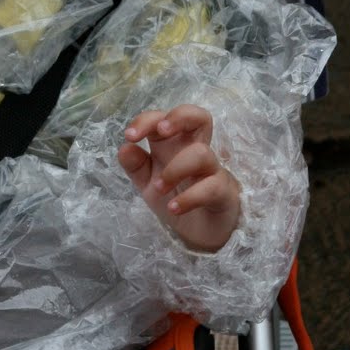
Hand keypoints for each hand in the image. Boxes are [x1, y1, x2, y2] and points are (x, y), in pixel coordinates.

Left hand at [118, 104, 240, 252]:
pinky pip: (212, 187)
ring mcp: (212, 170)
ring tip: (160, 188)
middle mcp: (195, 151)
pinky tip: (173, 208)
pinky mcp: (224, 192)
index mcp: (174, 145)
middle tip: (160, 131)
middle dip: (179, 117)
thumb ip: (135, 166)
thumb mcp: (148, 182)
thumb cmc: (176, 197)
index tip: (130, 136)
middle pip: (200, 117)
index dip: (147, 120)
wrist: (200, 232)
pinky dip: (190, 198)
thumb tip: (125, 148)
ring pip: (202, 154)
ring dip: (175, 169)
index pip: (165, 119)